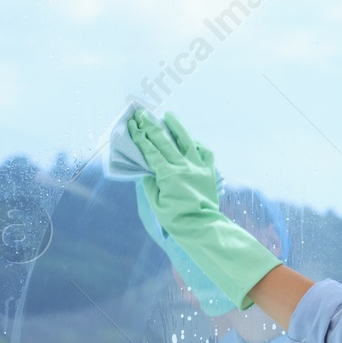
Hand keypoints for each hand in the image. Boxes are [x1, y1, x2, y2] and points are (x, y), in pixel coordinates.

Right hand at [125, 109, 283, 310]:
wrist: (202, 228)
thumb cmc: (175, 220)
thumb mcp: (156, 204)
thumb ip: (150, 183)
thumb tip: (147, 168)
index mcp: (168, 175)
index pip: (151, 151)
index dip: (140, 137)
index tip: (132, 125)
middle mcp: (183, 166)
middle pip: (164, 141)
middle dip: (151, 126)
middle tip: (142, 114)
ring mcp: (198, 167)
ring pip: (186, 140)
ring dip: (176, 126)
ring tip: (168, 115)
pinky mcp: (209, 171)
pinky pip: (204, 152)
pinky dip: (196, 143)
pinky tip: (190, 139)